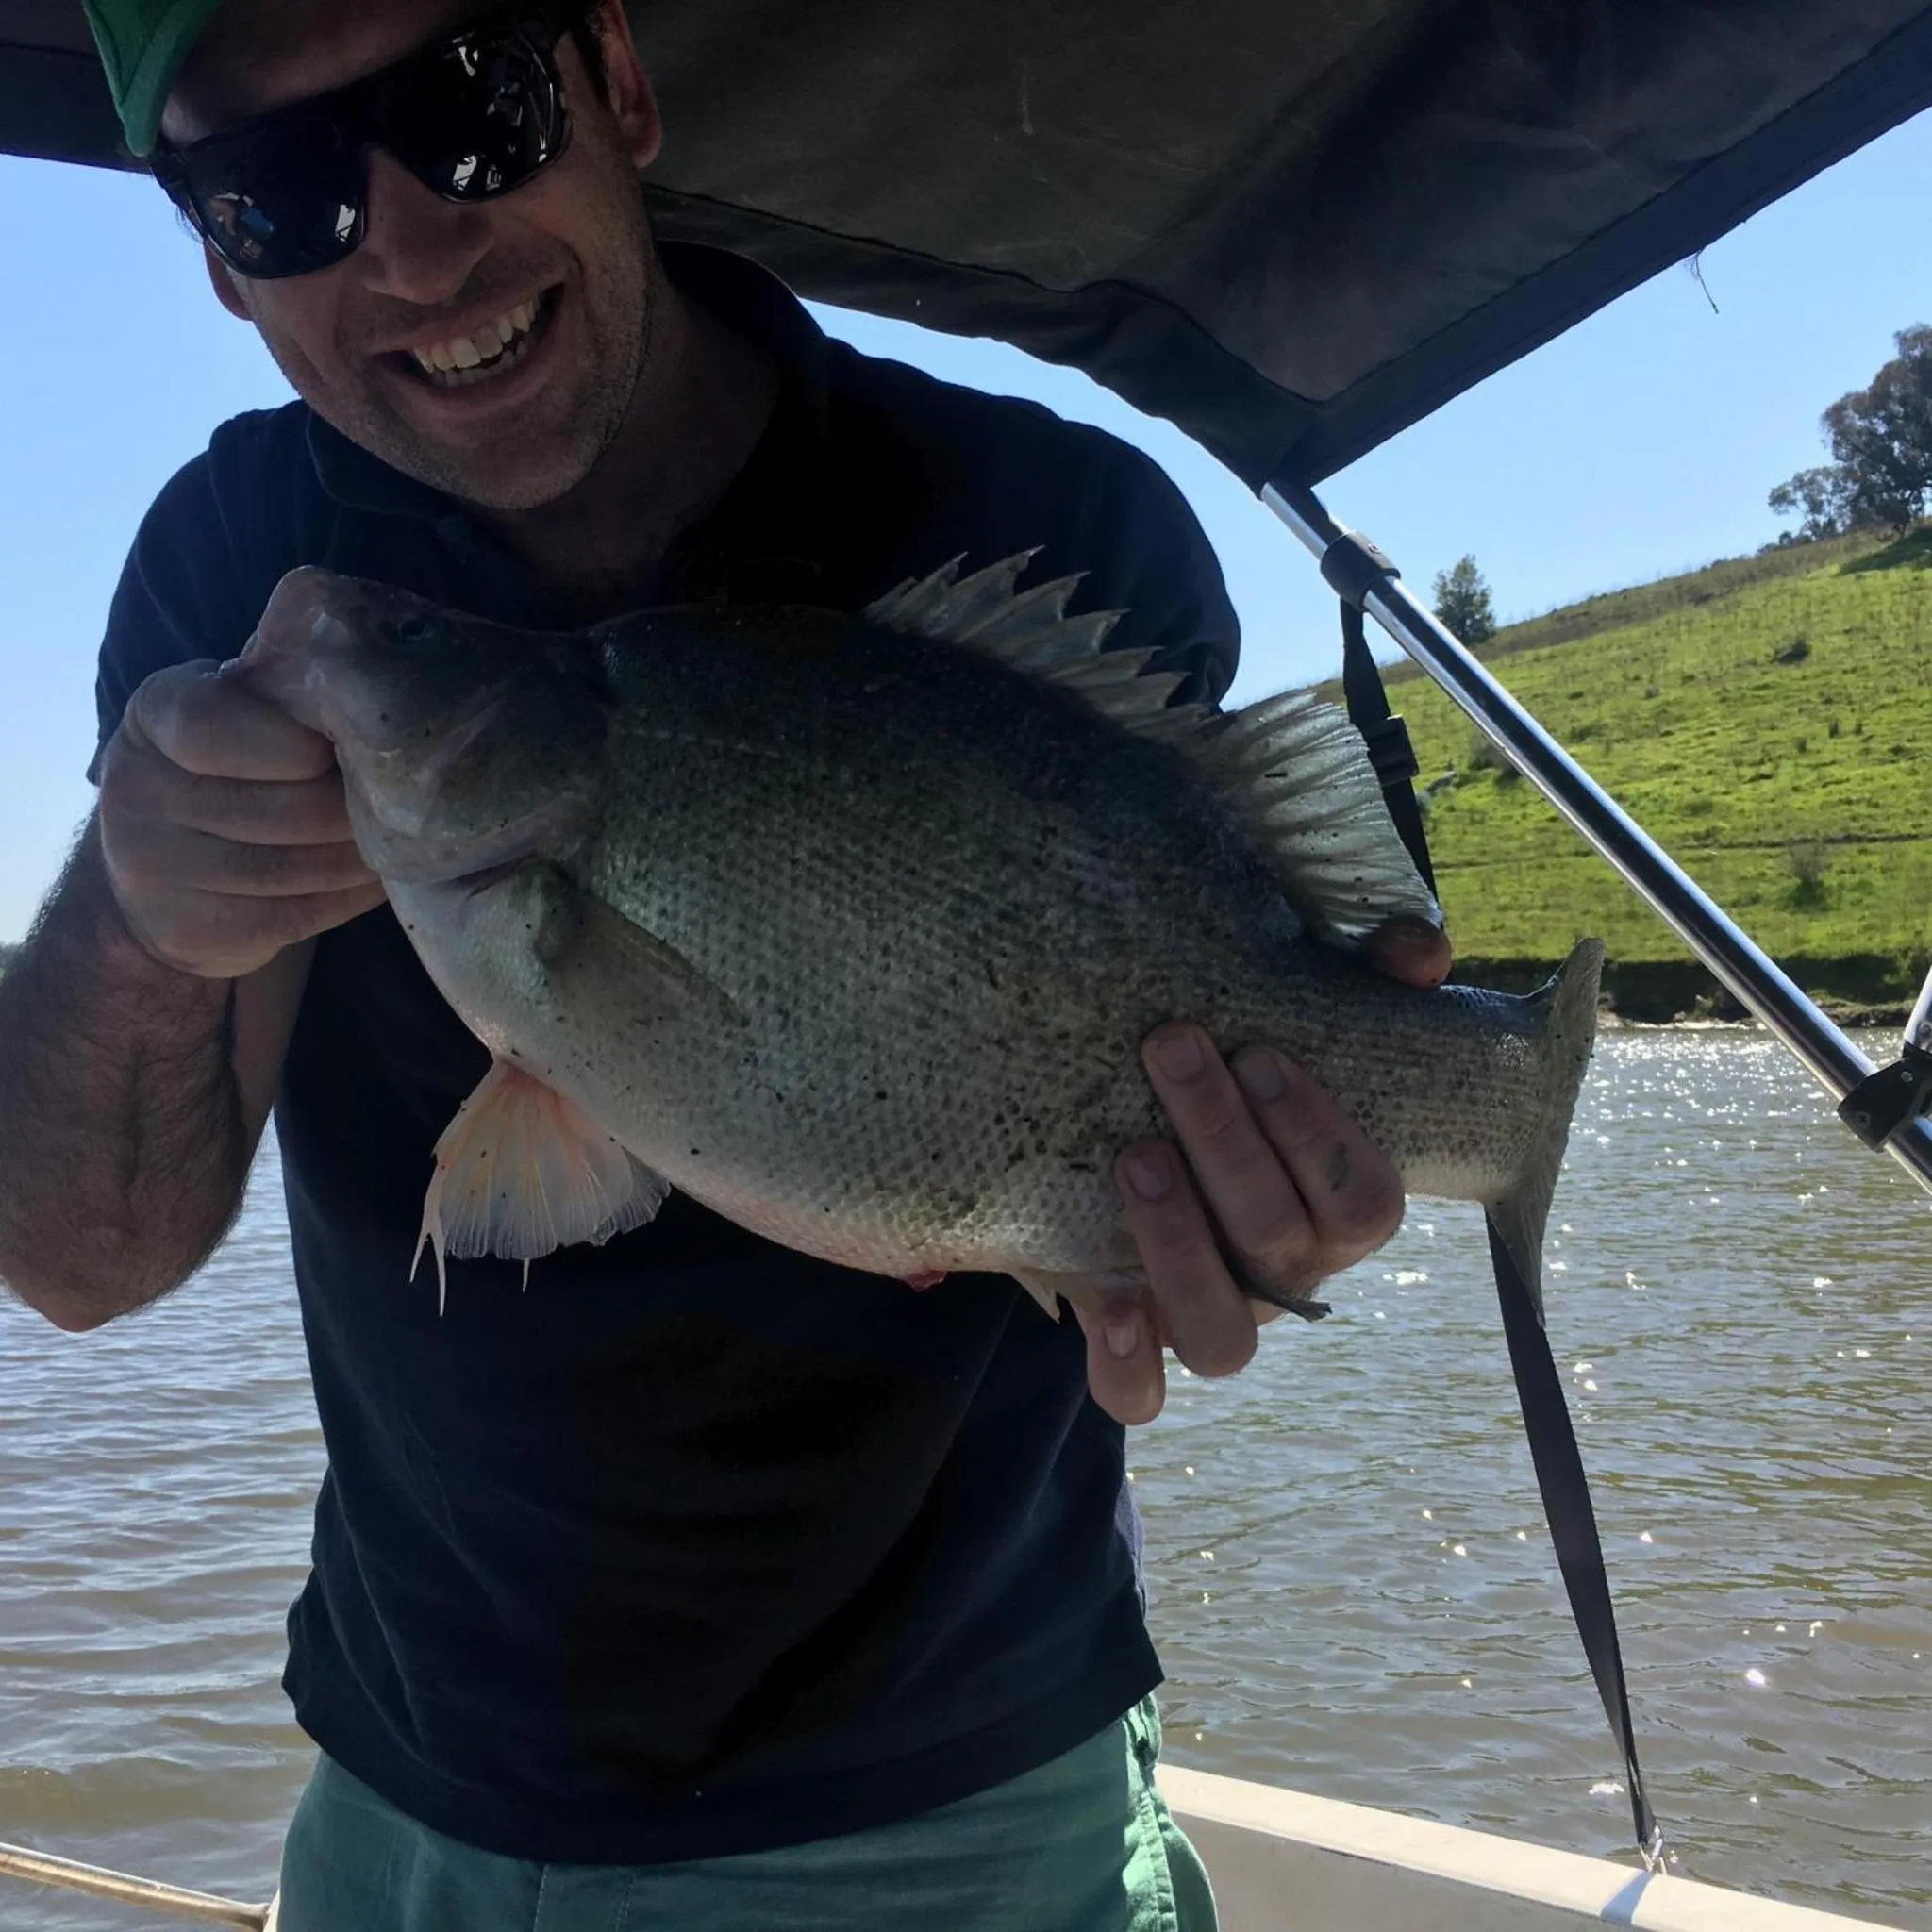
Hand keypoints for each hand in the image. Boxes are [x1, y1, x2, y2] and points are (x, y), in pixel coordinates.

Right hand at [96, 660, 385, 979]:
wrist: (156, 876)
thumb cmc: (226, 767)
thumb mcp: (235, 708)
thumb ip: (279, 682)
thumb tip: (328, 642)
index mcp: (153, 716)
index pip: (213, 727)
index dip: (293, 744)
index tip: (335, 751)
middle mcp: (136, 791)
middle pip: (276, 807)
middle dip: (349, 807)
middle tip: (396, 802)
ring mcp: (152, 868)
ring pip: (292, 867)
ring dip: (361, 856)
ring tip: (397, 840)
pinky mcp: (190, 930)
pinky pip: (295, 914)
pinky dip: (350, 896)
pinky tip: (375, 878)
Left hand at [1075, 915, 1452, 1423]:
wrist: (1118, 1125)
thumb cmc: (1229, 1077)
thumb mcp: (1288, 1015)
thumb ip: (1366, 974)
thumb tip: (1419, 953)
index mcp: (1334, 1213)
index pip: (1364, 1202)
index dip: (1319, 1134)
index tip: (1261, 1052)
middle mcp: (1284, 1275)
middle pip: (1278, 1239)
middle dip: (1225, 1141)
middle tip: (1171, 1048)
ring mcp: (1213, 1315)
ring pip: (1224, 1334)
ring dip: (1181, 1245)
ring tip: (1134, 1154)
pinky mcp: (1136, 1345)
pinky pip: (1142, 1394)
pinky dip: (1128, 1367)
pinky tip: (1102, 1304)